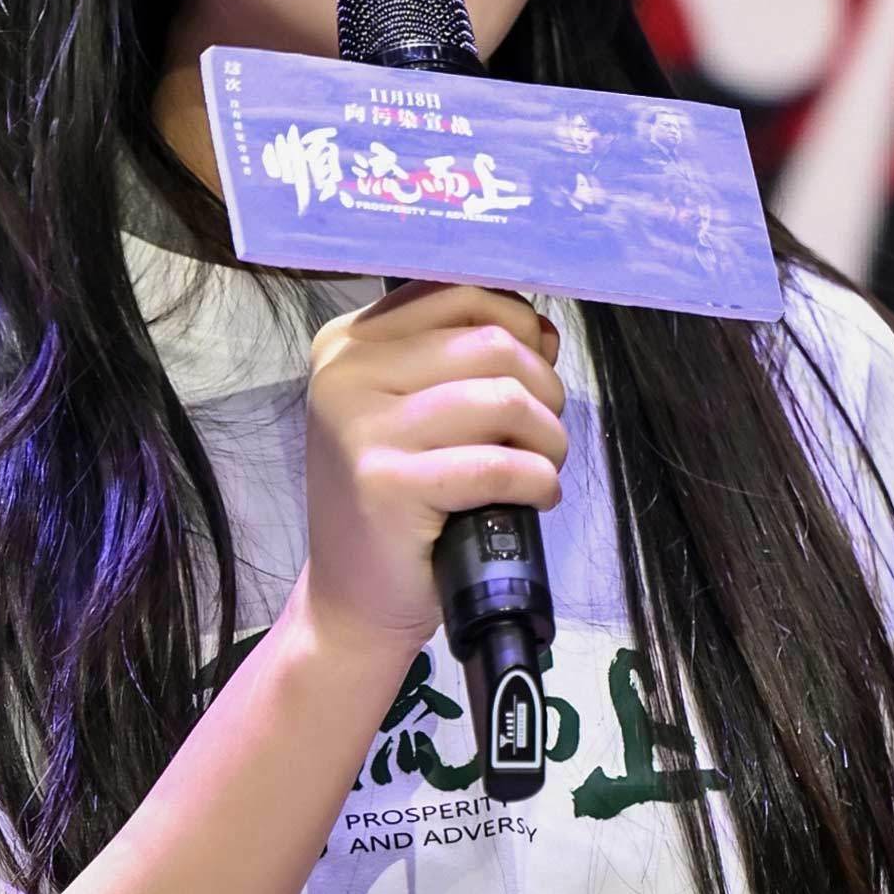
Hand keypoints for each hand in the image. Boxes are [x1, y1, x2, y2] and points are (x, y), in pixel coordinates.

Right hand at [300, 278, 564, 648]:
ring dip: (549, 437)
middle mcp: (345, 373)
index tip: (534, 370)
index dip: (520, 327)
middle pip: (492, 343)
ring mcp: (361, 429)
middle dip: (544, 388)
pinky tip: (536, 496)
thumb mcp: (415, 410)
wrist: (352, 600)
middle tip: (542, 433)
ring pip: (504, 399)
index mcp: (348, 342)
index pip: (461, 293)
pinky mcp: (387, 484)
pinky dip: (538, 480)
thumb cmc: (398, 502)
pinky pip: (499, 464)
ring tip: (542, 466)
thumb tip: (542, 331)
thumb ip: (464, 357)